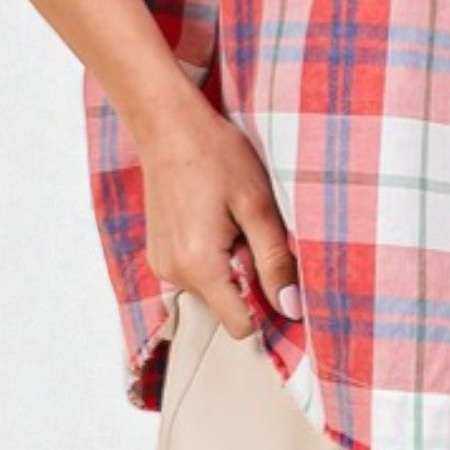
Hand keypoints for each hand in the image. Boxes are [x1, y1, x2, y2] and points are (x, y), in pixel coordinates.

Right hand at [136, 78, 301, 341]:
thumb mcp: (256, 204)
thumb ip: (275, 260)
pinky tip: (213, 215)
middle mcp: (174, 274)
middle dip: (247, 276)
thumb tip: (291, 309)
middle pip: (227, 305)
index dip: (266, 306)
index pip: (240, 326)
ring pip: (212, 287)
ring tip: (230, 217)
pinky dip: (211, 254)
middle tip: (249, 228)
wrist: (168, 124)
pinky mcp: (158, 251)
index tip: (277, 272)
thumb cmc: (215, 155)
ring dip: (229, 263)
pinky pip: (195, 271)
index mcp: (200, 266)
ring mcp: (161, 264)